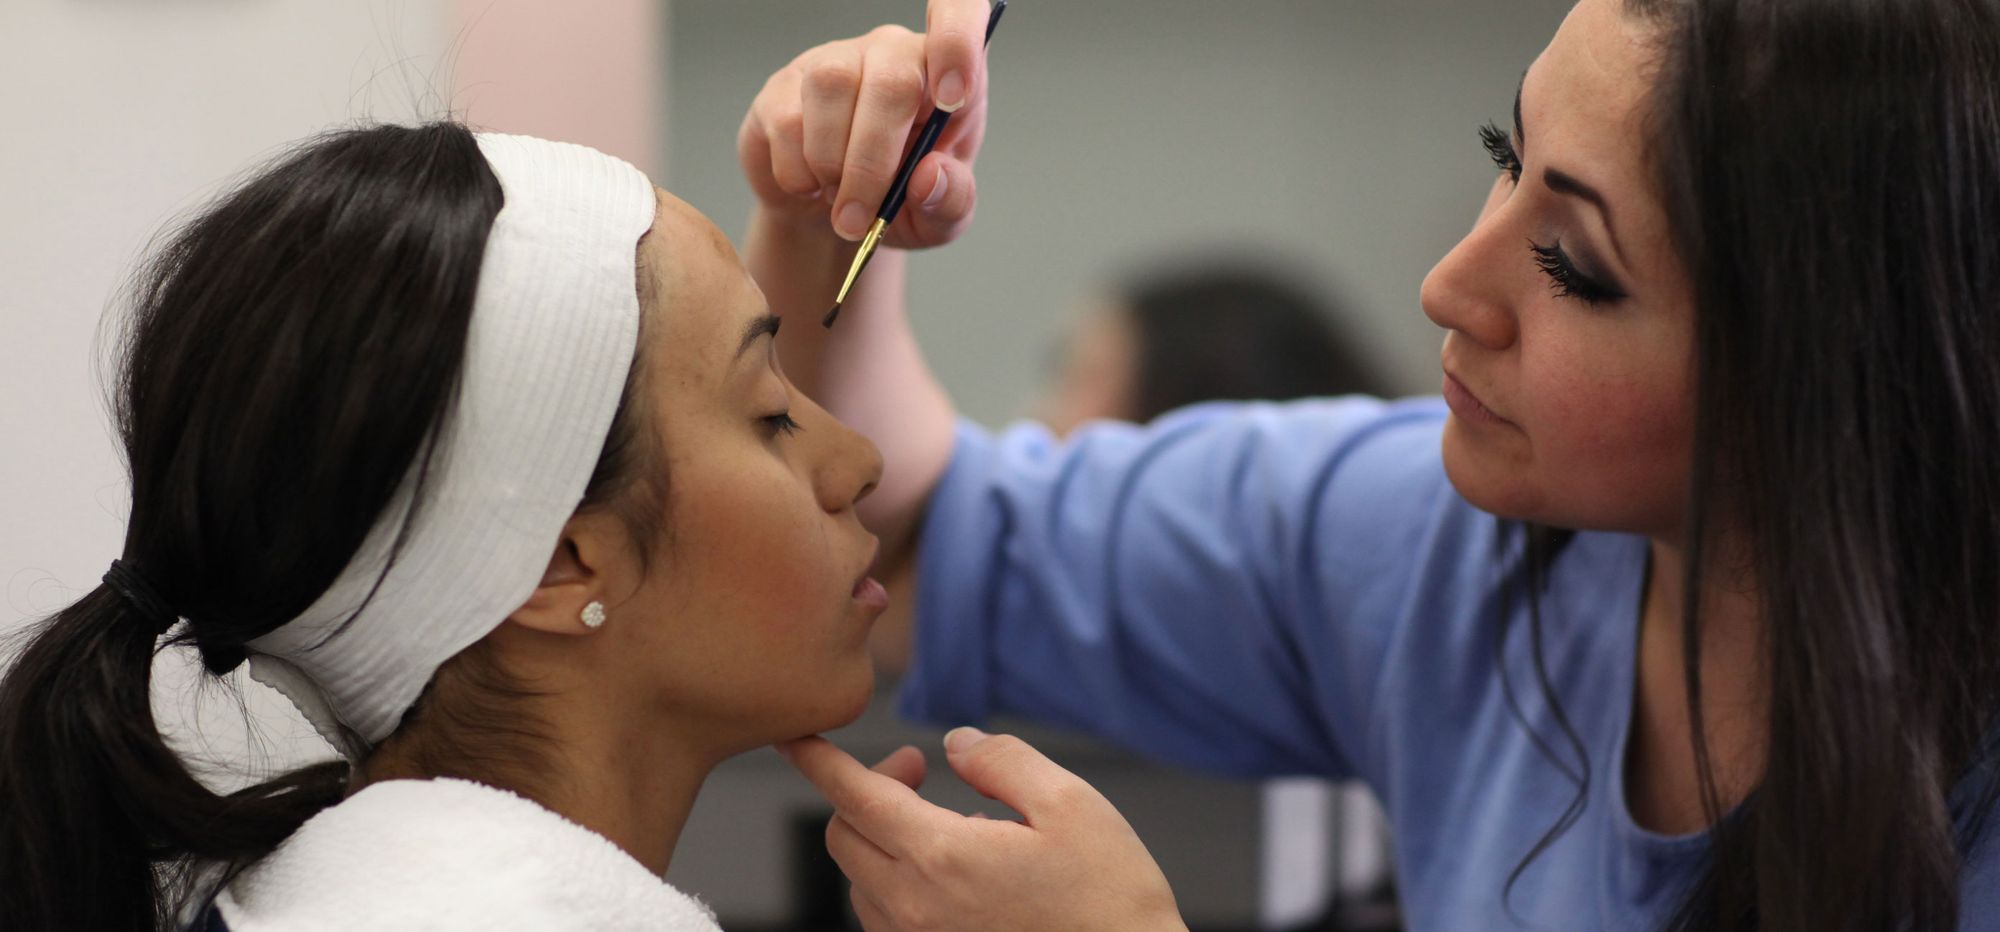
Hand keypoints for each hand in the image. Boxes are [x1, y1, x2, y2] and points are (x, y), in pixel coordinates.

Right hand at [737, 0, 990, 250]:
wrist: (833, 221)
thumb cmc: (900, 205)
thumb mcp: (940, 220)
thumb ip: (951, 201)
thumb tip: (930, 176)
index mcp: (948, 75)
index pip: (961, 12)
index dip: (958, 43)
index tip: (953, 100)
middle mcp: (892, 53)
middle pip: (892, 80)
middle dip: (874, 163)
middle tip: (861, 218)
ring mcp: (835, 62)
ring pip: (832, 89)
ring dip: (832, 165)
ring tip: (837, 201)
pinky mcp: (785, 85)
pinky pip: (787, 120)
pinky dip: (798, 172)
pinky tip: (809, 186)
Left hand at [777, 728, 1186, 931]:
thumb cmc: (1112, 901)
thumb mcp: (1073, 805)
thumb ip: (1003, 761)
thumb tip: (957, 743)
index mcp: (944, 857)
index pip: (854, 796)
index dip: (819, 760)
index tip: (796, 738)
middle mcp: (917, 908)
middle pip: (846, 837)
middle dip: (868, 791)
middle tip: (919, 772)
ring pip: (862, 880)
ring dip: (883, 839)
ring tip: (952, 826)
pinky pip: (886, 919)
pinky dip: (898, 881)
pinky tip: (956, 874)